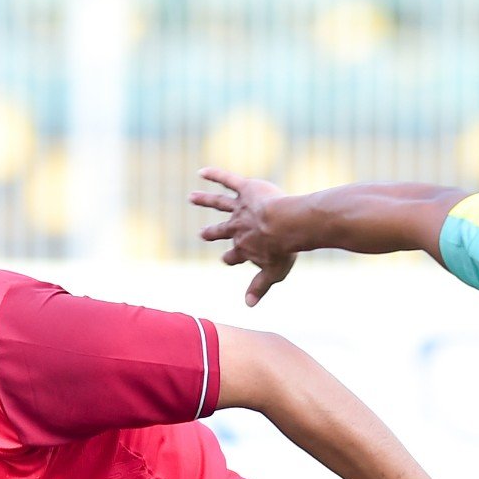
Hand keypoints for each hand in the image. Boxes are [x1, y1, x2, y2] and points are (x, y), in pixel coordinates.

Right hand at [190, 168, 300, 303]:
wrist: (287, 225)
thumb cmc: (284, 249)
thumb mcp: (274, 272)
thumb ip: (260, 287)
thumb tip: (248, 306)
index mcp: (244, 247)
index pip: (234, 255)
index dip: (231, 258)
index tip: (227, 259)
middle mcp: (237, 228)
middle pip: (221, 231)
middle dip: (212, 233)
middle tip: (202, 233)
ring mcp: (240, 208)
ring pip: (219, 203)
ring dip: (204, 200)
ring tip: (192, 197)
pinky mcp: (245, 189)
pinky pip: (227, 180)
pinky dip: (215, 175)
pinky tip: (202, 172)